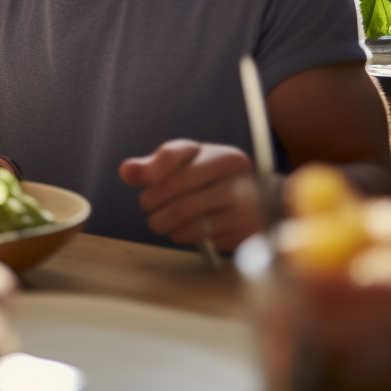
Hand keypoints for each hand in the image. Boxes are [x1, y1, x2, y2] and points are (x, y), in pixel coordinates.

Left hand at [119, 139, 261, 250]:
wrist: (264, 208)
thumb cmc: (217, 182)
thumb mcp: (193, 165)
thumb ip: (157, 165)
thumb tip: (126, 171)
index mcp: (224, 156)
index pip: (173, 155)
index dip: (150, 169)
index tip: (138, 180)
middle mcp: (237, 178)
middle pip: (175, 187)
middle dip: (151, 200)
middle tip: (149, 205)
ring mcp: (244, 208)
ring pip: (183, 215)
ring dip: (162, 221)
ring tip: (161, 219)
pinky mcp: (242, 234)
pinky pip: (197, 236)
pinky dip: (181, 234)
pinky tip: (183, 229)